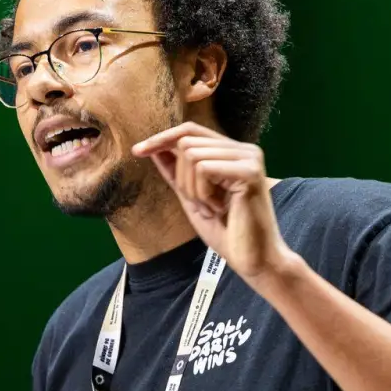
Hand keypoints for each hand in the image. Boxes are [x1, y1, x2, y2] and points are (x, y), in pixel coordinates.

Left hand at [132, 122, 297, 281]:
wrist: (253, 260)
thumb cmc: (227, 232)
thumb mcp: (191, 197)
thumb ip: (176, 172)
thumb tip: (154, 147)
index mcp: (233, 152)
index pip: (190, 131)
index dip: (162, 138)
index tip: (137, 151)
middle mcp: (244, 149)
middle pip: (186, 143)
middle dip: (182, 178)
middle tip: (202, 205)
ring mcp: (249, 158)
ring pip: (192, 155)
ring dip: (193, 189)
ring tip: (213, 208)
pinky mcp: (250, 172)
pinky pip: (204, 168)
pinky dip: (203, 193)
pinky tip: (220, 208)